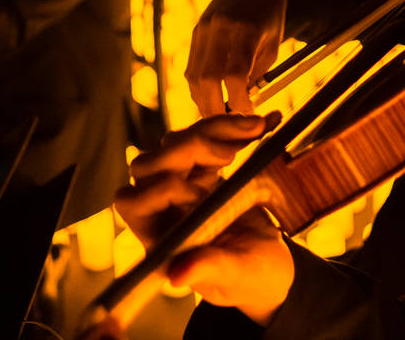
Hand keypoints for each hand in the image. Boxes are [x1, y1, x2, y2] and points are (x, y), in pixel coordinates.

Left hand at [114, 112, 292, 324]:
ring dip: (213, 130)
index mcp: (158, 237)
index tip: (201, 195)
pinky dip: (229, 127)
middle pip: (150, 165)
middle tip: (230, 153)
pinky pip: (204, 136)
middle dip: (188, 150)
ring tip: (254, 129)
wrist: (270, 262)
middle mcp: (162, 207)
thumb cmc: (249, 278)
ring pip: (176, 143)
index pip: (134, 202)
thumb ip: (209, 270)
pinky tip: (258, 126)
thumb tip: (177, 276)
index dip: (161, 191)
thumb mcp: (235, 275)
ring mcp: (180, 183)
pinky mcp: (201, 169)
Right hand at [185, 0, 286, 115]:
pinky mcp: (195, 32)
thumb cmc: (270, 20)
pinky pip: (191, 67)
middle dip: (215, 108)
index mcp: (245, 30)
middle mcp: (219, 28)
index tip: (248, 116)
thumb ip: (256, 75)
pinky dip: (198, 88)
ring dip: (202, 101)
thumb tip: (242, 109)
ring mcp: (203, 28)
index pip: (235, 75)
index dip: (239, 102)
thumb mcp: (272, 47)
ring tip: (216, 117)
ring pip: (193, 75)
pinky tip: (208, 99)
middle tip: (228, 125)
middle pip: (207, 78)